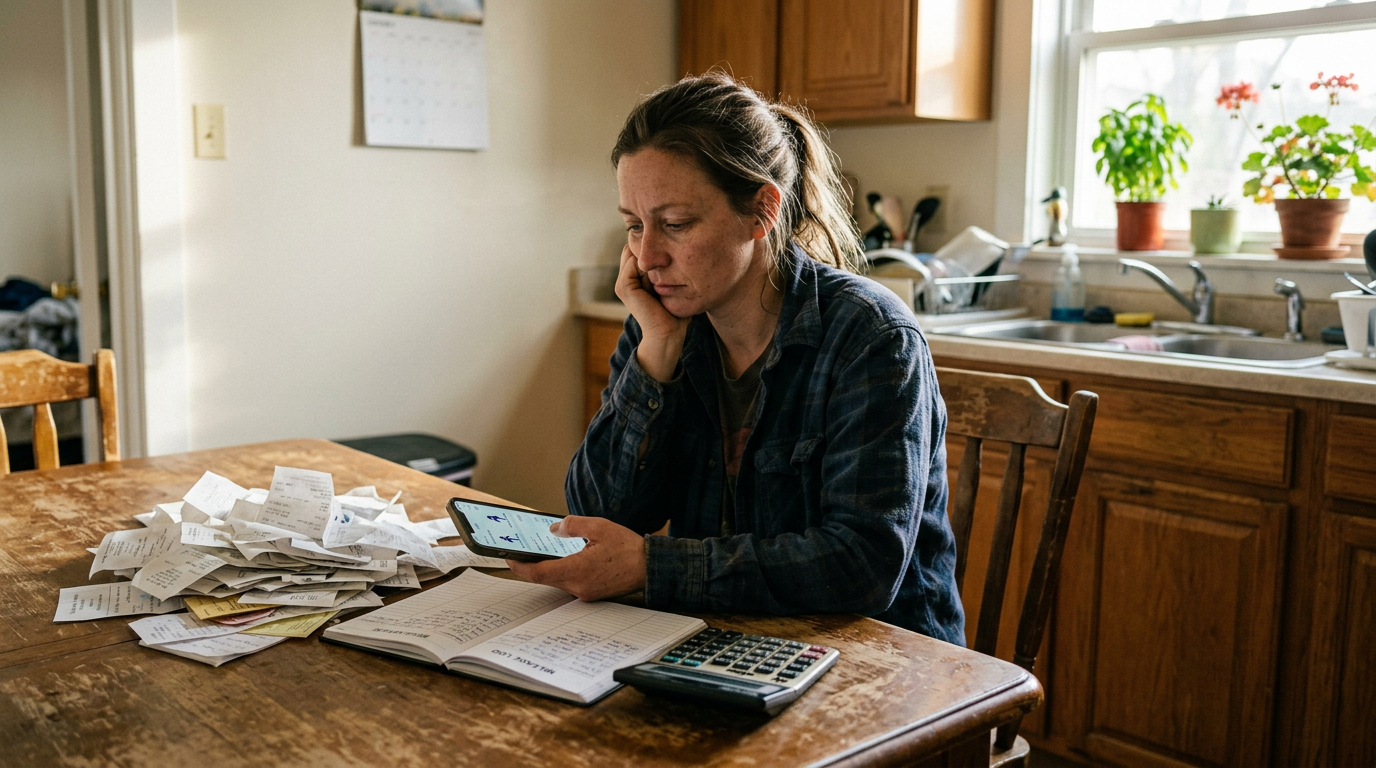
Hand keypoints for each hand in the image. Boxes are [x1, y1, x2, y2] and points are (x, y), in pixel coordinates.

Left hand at [506, 516, 646, 601]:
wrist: (650, 568)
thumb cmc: (628, 548)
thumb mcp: (599, 527)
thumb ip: (573, 525)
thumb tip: (554, 529)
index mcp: (576, 570)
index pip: (537, 572)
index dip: (519, 565)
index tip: (509, 557)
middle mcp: (577, 586)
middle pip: (544, 578)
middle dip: (531, 565)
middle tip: (521, 551)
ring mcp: (584, 593)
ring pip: (556, 581)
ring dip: (547, 568)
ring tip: (540, 552)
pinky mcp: (591, 594)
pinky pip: (569, 583)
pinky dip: (561, 571)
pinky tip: (563, 559)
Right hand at [614, 245, 687, 381]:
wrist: (668, 332)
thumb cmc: (674, 311)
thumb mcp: (669, 284)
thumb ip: (664, 268)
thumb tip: (669, 249)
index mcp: (634, 278)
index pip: (641, 249)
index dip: (656, 251)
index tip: (670, 270)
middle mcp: (626, 278)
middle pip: (638, 249)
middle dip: (653, 255)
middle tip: (665, 277)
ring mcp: (622, 282)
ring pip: (637, 253)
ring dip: (653, 262)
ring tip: (660, 283)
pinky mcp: (624, 286)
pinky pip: (635, 262)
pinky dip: (649, 268)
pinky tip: (656, 284)